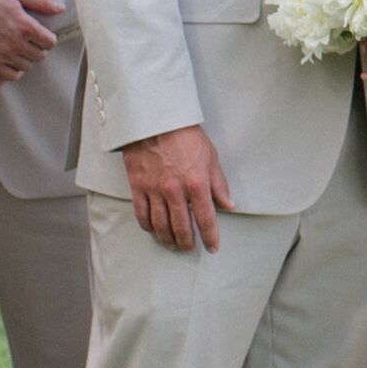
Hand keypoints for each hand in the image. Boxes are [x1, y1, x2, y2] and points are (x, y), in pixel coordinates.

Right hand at [122, 123, 233, 253]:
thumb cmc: (185, 134)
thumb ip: (219, 184)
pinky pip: (141, 214)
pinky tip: (153, 230)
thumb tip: (228, 204)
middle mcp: (175, 190)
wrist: (156, 118)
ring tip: (172, 244)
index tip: (212, 247)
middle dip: (187, 242)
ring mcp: (154, 189)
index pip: (206, 219)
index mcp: (197, 183)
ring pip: (160, 225)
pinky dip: (148, 226)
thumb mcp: (210, 157)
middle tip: (189, 249)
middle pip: (181, 227)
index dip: (210, 237)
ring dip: (167, 239)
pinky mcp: (138, 186)